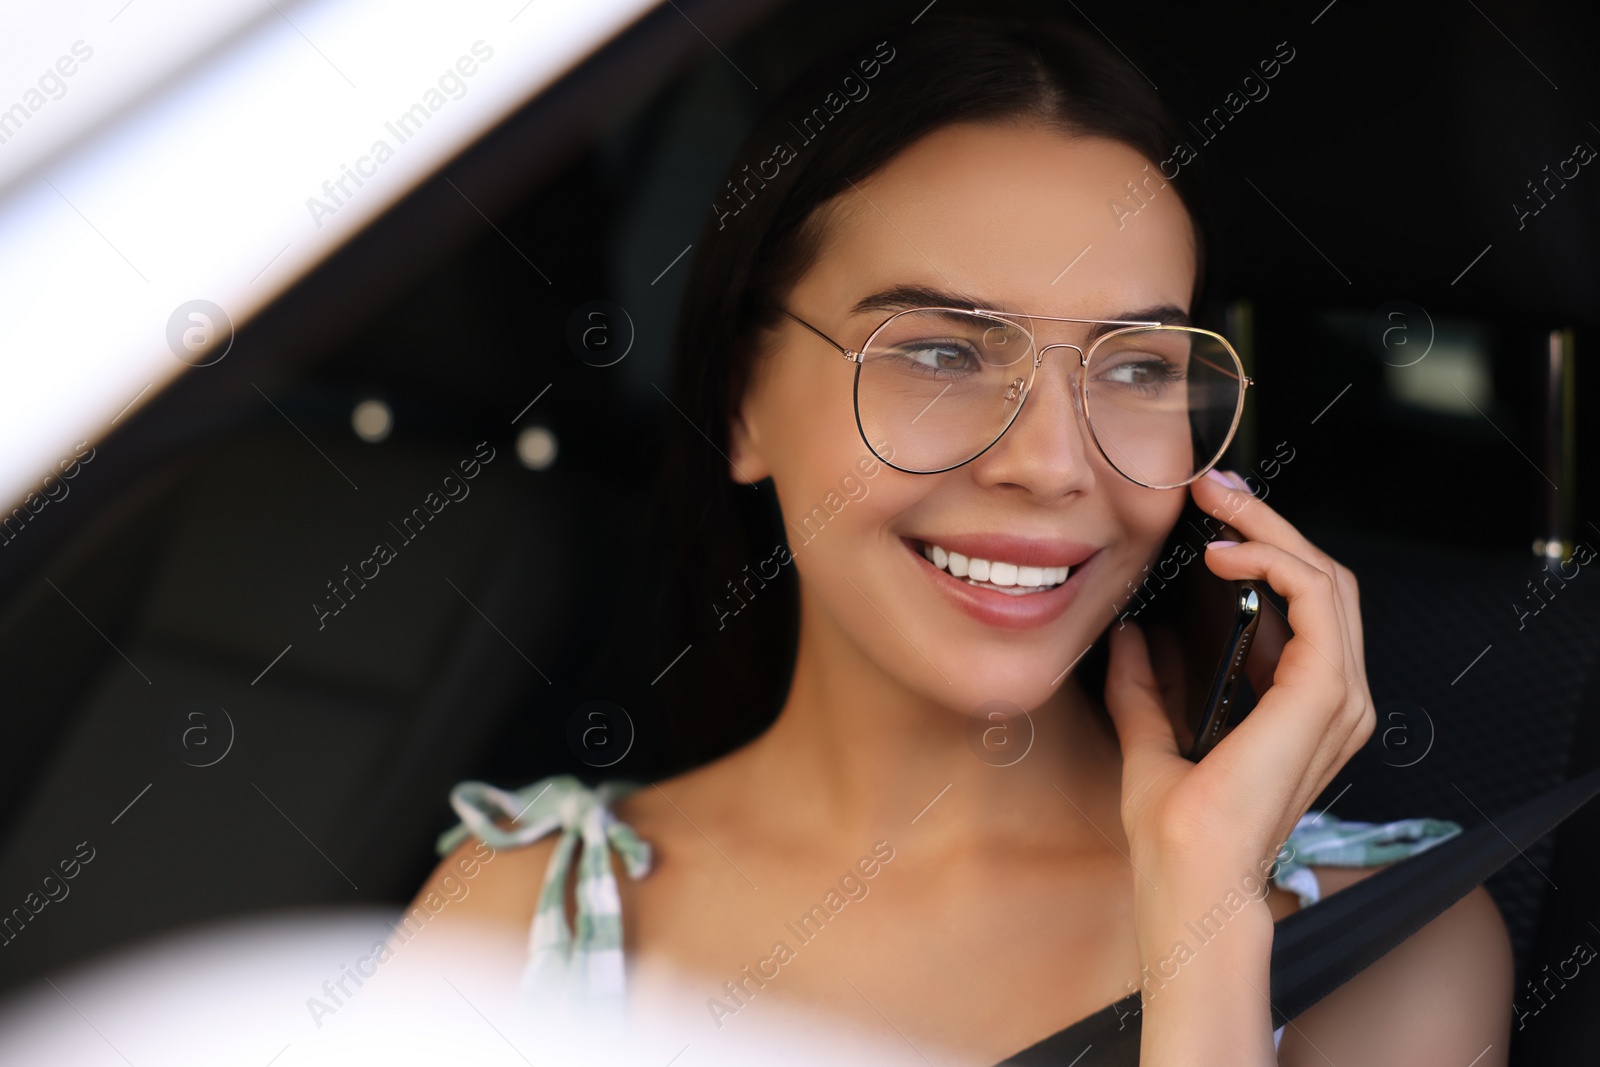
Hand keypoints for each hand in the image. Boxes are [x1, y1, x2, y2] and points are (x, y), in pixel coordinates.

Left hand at [1103, 468, 1376, 880]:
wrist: (1188, 876)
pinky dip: (1277, 560)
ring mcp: (1337, 698)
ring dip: (1272, 530)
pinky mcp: (1323, 693)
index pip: (1304, 606)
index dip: (1264, 549)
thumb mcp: (1152, 737)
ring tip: (1219, 505)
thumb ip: (1146, 686)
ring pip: (1326, 578)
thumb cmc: (1177, 833)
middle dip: (1269, 524)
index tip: (1211, 517)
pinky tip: (1227, 551)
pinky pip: (1318, 600)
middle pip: (1322, 580)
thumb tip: (1132, 635)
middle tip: (1216, 489)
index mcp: (1301, 709)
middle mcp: (1333, 700)